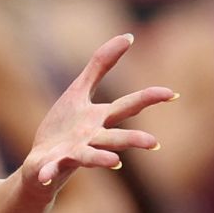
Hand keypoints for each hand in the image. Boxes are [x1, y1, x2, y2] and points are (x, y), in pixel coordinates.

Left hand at [26, 34, 175, 189]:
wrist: (41, 164)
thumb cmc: (65, 127)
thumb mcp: (79, 91)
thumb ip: (101, 65)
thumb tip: (128, 36)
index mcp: (99, 120)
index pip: (128, 107)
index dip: (148, 98)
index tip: (172, 94)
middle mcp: (91, 139)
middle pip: (114, 137)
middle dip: (132, 139)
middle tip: (153, 143)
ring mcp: (72, 153)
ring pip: (89, 156)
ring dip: (100, 158)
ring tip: (114, 161)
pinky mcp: (51, 164)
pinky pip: (51, 168)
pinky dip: (49, 172)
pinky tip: (47, 175)